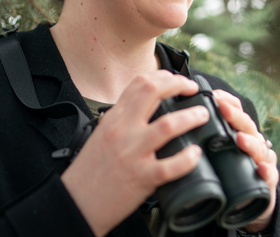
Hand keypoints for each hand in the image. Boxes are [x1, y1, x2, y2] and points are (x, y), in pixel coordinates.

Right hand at [62, 70, 209, 236]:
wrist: (76, 203)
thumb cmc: (90, 171)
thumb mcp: (102, 134)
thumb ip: (123, 120)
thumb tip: (147, 109)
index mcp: (114, 118)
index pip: (139, 83)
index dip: (163, 76)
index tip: (178, 79)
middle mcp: (122, 130)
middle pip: (153, 91)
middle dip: (179, 84)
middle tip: (193, 89)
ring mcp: (132, 153)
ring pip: (168, 125)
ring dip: (191, 117)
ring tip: (202, 115)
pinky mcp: (142, 177)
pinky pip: (171, 165)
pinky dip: (188, 158)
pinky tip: (195, 153)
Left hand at [213, 89, 278, 232]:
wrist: (248, 203)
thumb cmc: (227, 172)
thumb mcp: (215, 152)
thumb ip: (203, 138)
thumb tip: (176, 120)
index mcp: (239, 133)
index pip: (237, 111)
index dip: (227, 102)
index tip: (214, 95)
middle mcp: (253, 143)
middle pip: (247, 126)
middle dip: (235, 116)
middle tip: (223, 109)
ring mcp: (262, 161)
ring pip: (259, 148)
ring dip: (250, 142)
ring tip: (240, 139)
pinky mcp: (267, 182)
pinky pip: (270, 176)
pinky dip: (267, 172)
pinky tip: (262, 169)